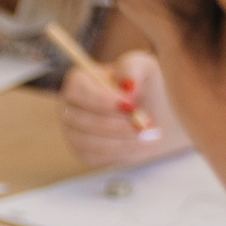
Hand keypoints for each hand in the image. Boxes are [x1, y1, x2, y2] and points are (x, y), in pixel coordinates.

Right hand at [59, 50, 185, 169]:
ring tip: (145, 137)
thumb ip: (133, 68)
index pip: (76, 89)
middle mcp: (70, 105)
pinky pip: (92, 157)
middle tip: (144, 126)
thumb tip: (127, 85)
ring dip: (119, 141)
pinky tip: (135, 145)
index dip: (101, 100)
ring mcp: (72, 131)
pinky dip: (118, 153)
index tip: (130, 106)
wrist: (156, 119)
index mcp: (80, 80)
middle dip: (115, 125)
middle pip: (79, 118)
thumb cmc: (148, 90)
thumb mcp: (146, 69)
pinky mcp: (82, 152)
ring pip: (85, 141)